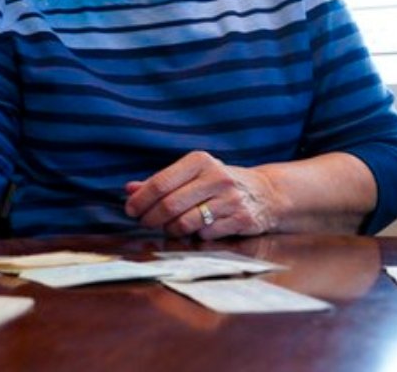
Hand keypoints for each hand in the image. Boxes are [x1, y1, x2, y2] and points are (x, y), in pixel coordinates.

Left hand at [123, 151, 280, 238]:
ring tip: (168, 227)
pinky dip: (195, 236)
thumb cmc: (218, 183)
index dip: (141, 200)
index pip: (160, 183)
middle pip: (170, 205)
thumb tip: (129, 190)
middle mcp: (216, 177)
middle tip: (145, 223)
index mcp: (199, 161)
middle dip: (151, 218)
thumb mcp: (192, 174)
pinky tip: (196, 229)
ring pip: (185, 223)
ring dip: (170, 229)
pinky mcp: (241, 219)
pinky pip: (205, 234)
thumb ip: (161, 182)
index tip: (131, 210)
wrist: (266, 193)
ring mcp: (230, 199)